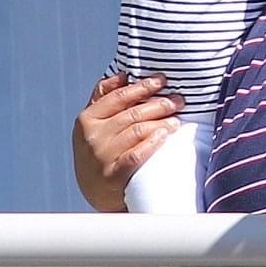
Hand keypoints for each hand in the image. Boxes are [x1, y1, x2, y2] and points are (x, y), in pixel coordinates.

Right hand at [72, 72, 183, 212]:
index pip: (118, 97)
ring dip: (160, 123)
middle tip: (178, 101)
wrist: (97, 192)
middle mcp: (92, 136)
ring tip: (176, 120)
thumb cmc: (100, 151)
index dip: (142, 87)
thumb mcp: (93, 125)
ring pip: (137, 131)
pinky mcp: (112, 176)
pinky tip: (164, 136)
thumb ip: (103, 98)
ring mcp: (101, 156)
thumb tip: (122, 74)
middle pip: (132, 114)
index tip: (162, 80)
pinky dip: (151, 143)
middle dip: (158, 104)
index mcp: (87, 119)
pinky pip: (135, 155)